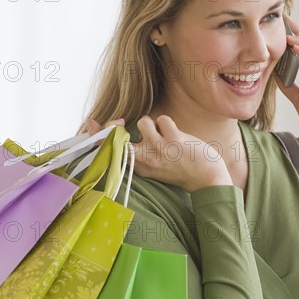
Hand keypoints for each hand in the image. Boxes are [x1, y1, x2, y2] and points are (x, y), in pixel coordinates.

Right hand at [85, 116, 232, 191]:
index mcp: (138, 167)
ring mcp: (158, 149)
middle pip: (117, 135)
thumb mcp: (154, 166)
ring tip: (163, 136)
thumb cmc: (180, 169)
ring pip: (144, 121)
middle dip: (114, 125)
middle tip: (121, 123)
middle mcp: (144, 159)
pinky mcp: (173, 140)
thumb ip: (137, 151)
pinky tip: (177, 137)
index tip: (91, 123)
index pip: (111, 150)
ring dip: (154, 124)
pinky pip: (162, 119)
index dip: (97, 134)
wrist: (207, 179)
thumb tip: (121, 129)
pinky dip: (169, 124)